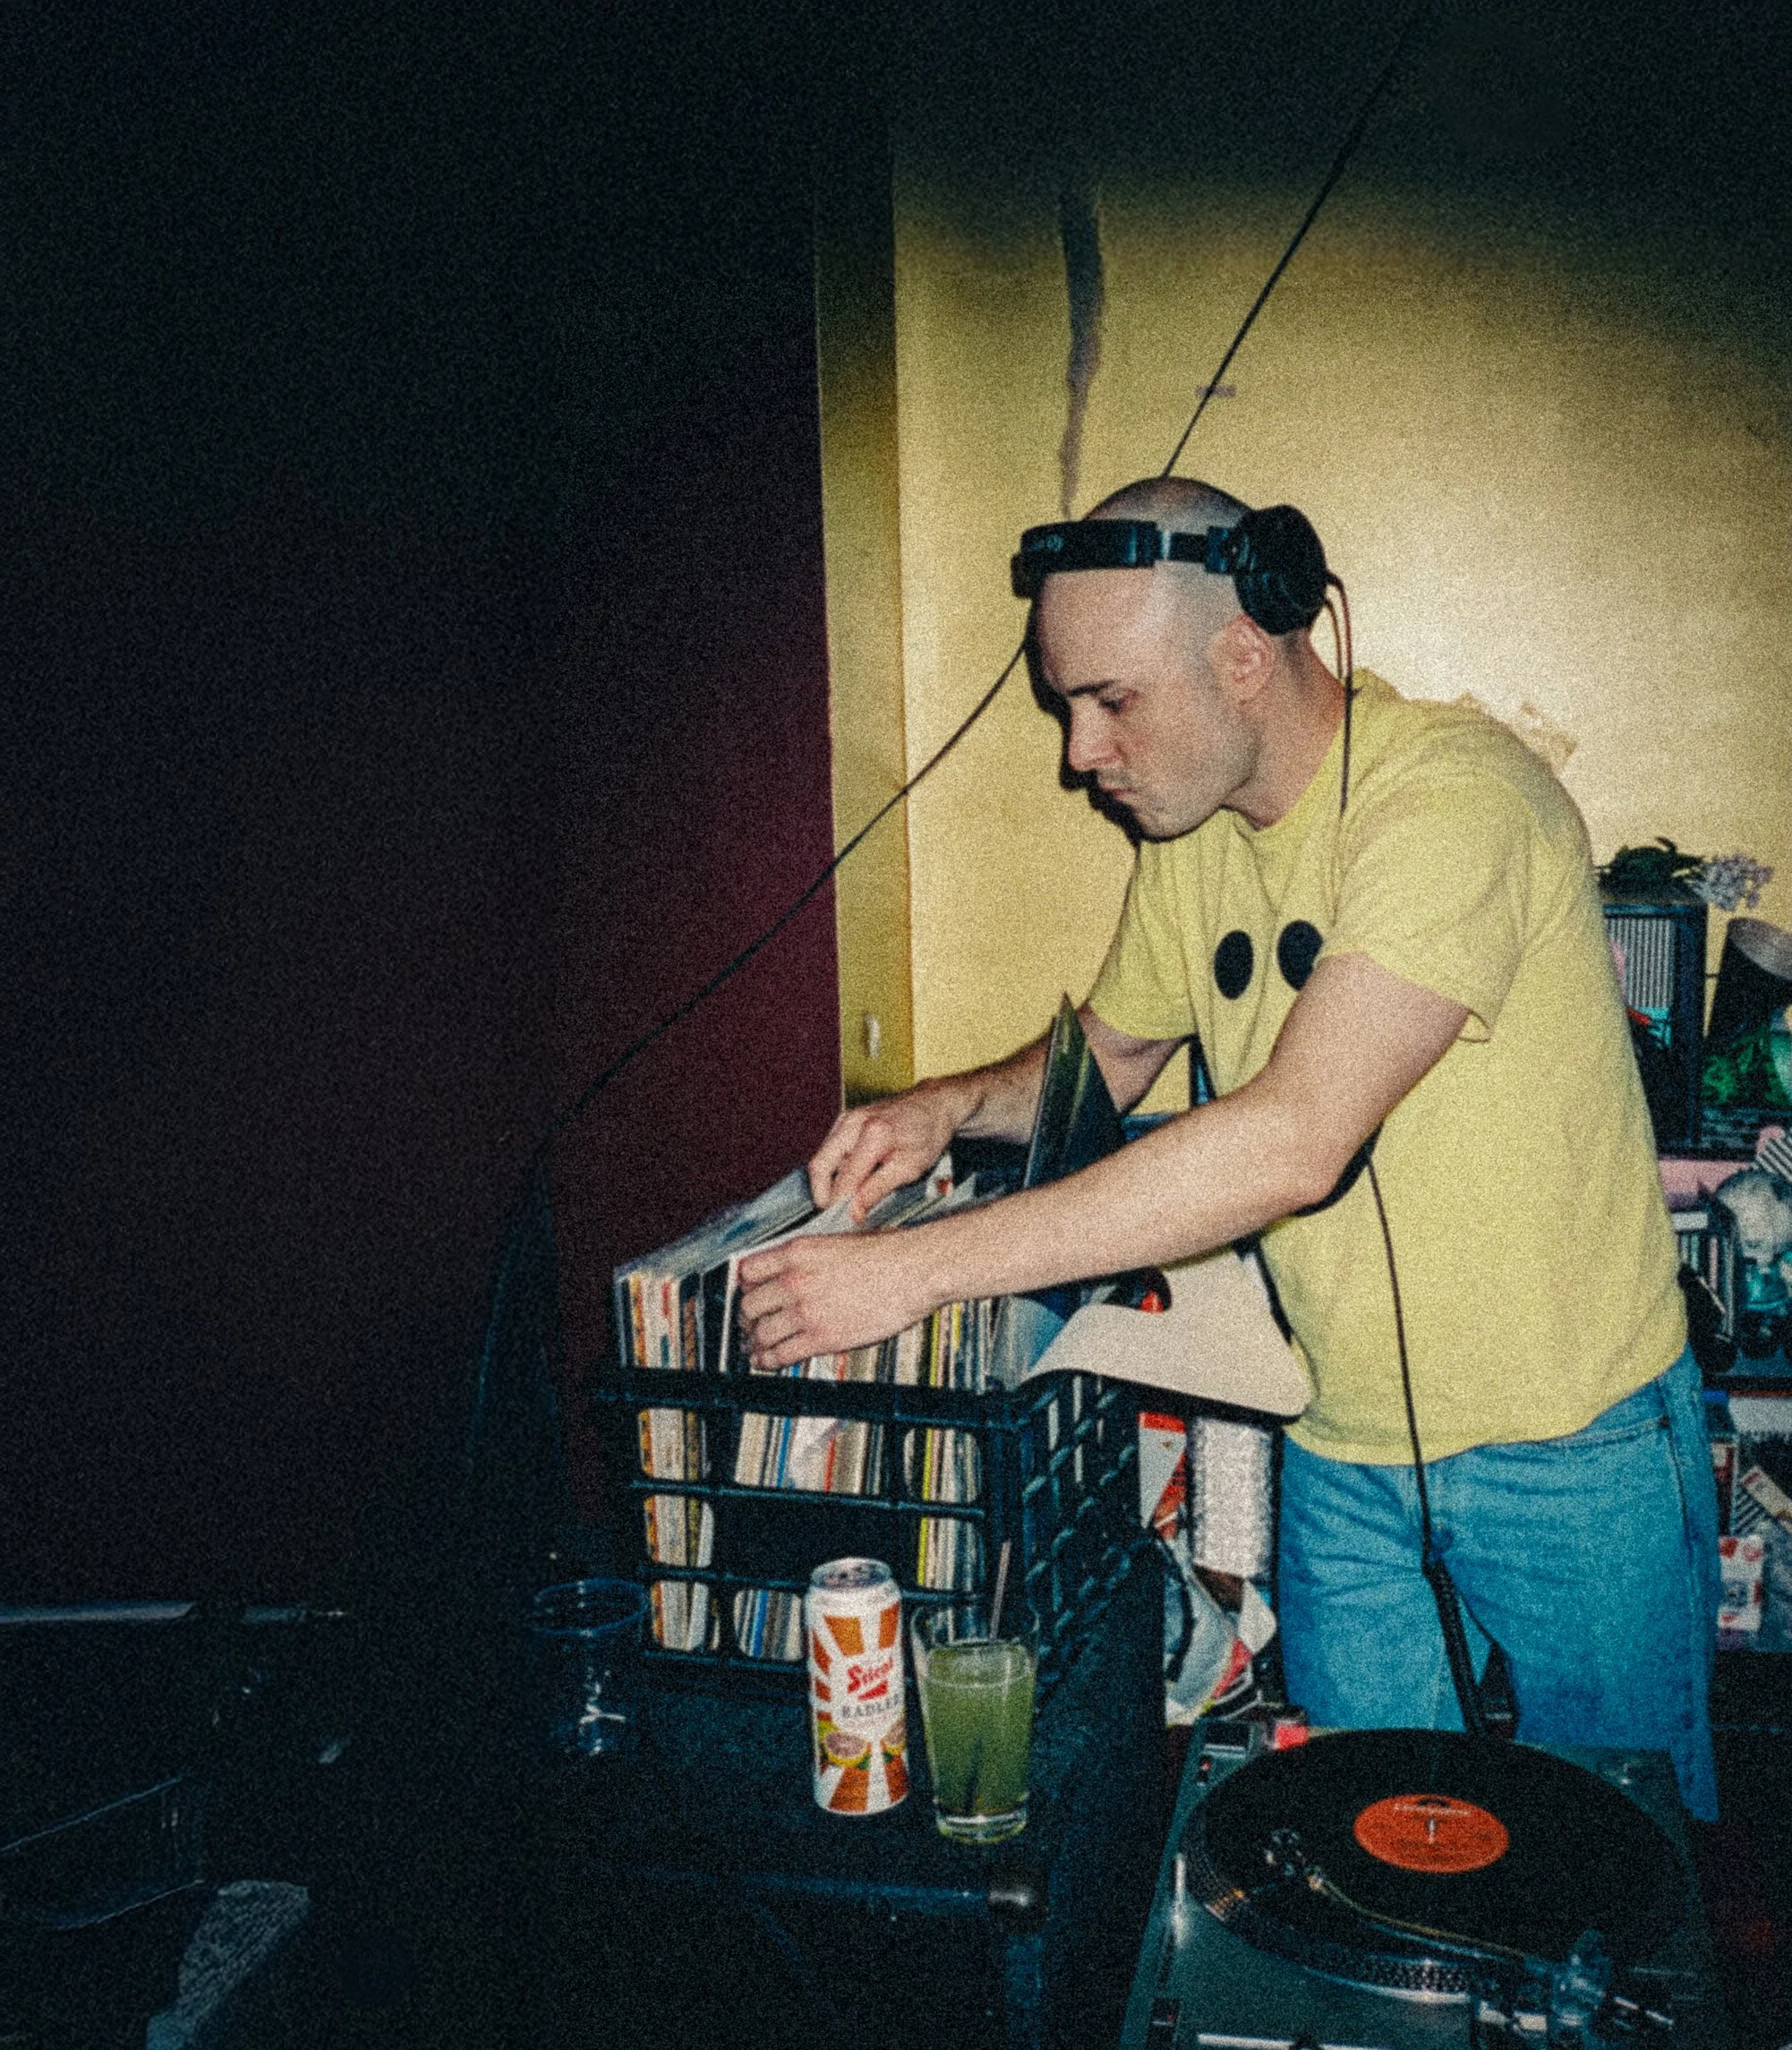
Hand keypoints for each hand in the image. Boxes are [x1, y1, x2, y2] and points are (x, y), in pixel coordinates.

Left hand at [738, 1231, 936, 1370]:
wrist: (912, 1271)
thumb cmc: (885, 1254)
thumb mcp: (835, 1242)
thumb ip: (807, 1258)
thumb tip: (790, 1271)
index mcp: (796, 1252)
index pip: (747, 1271)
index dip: (745, 1286)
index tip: (749, 1294)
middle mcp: (794, 1280)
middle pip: (749, 1304)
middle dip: (748, 1316)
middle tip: (751, 1323)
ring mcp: (805, 1310)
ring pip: (761, 1332)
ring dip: (755, 1342)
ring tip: (755, 1347)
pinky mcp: (821, 1337)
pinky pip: (781, 1354)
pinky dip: (769, 1360)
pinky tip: (767, 1361)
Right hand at [808, 1080, 971, 1218]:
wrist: (934, 1104)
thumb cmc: (928, 1133)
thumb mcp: (909, 1168)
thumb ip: (877, 1190)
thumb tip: (854, 1211)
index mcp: (873, 1134)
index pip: (845, 1179)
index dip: (842, 1205)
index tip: (848, 1221)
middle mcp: (853, 1122)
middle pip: (819, 1166)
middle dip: (824, 1195)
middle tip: (839, 1213)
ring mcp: (846, 1119)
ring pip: (821, 1159)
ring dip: (829, 1182)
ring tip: (850, 1197)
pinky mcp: (844, 1121)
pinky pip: (829, 1150)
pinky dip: (835, 1169)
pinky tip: (854, 1179)